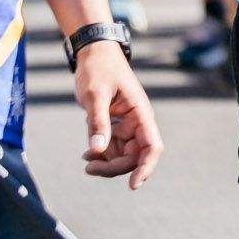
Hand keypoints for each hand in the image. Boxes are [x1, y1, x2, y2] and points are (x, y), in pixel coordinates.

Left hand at [74, 43, 162, 188]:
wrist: (93, 53)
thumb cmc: (98, 69)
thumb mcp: (95, 94)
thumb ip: (98, 122)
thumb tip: (98, 150)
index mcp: (140, 113)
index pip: (152, 146)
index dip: (146, 168)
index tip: (133, 185)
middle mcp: (138, 122)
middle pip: (134, 157)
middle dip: (114, 167)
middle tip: (89, 168)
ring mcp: (127, 125)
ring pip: (122, 156)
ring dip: (106, 163)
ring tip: (86, 160)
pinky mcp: (116, 126)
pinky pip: (113, 148)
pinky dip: (101, 155)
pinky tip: (87, 154)